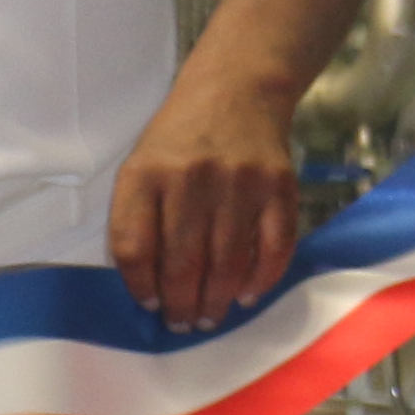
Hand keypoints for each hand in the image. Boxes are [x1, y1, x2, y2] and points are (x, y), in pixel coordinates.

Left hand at [110, 70, 305, 331]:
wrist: (238, 90)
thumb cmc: (180, 139)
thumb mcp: (142, 166)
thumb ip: (138, 219)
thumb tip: (150, 288)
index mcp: (145, 174)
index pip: (134, 247)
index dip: (141, 286)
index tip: (150, 305)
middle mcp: (191, 179)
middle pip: (182, 262)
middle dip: (182, 304)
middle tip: (183, 324)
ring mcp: (239, 183)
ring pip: (227, 262)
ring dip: (217, 300)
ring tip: (210, 318)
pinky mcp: (279, 186)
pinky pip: (274, 246)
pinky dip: (261, 279)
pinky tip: (246, 296)